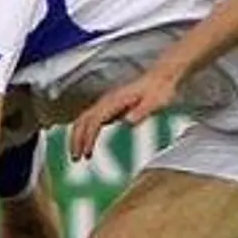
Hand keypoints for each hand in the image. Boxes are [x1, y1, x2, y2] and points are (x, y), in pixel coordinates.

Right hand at [67, 69, 181, 160]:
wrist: (162, 79)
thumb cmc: (159, 90)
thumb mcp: (155, 101)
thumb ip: (141, 111)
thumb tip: (128, 121)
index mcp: (115, 100)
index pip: (94, 121)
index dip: (88, 138)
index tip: (86, 152)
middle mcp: (107, 101)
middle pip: (83, 120)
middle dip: (76, 140)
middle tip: (75, 158)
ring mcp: (107, 103)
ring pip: (84, 120)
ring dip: (78, 137)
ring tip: (78, 155)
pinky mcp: (110, 107)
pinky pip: (91, 120)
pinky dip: (85, 133)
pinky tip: (87, 144)